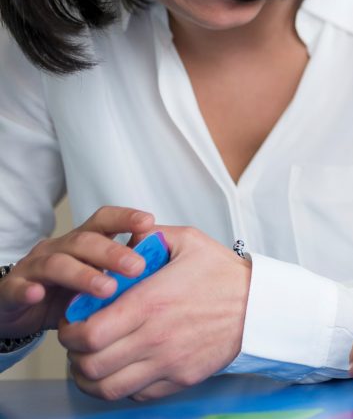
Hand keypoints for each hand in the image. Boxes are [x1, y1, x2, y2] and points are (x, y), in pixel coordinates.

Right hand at [0, 207, 153, 338]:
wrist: (17, 309)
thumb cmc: (66, 291)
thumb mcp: (97, 278)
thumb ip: (121, 270)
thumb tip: (162, 265)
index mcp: (82, 242)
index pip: (103, 221)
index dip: (124, 218)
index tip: (148, 222)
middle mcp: (58, 248)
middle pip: (85, 241)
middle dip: (113, 252)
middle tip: (137, 267)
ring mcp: (34, 267)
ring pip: (57, 263)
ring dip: (83, 275)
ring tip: (107, 289)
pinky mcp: (12, 289)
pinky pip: (18, 287)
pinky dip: (28, 290)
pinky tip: (39, 294)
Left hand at [59, 225, 251, 400]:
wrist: (260, 306)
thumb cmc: (224, 274)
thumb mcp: (188, 241)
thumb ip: (150, 236)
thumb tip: (124, 237)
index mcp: (150, 302)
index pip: (88, 333)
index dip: (70, 331)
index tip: (74, 321)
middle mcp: (155, 337)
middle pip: (91, 365)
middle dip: (74, 355)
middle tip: (79, 342)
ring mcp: (168, 362)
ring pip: (107, 388)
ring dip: (91, 377)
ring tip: (93, 361)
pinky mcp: (180, 379)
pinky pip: (134, 395)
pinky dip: (120, 386)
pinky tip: (123, 368)